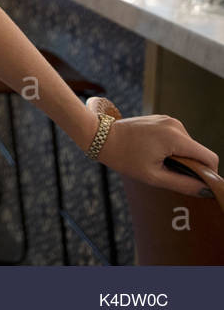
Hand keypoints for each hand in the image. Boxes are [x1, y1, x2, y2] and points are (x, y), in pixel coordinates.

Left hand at [90, 97, 219, 196]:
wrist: (100, 136)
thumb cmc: (123, 157)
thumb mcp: (153, 176)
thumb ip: (182, 184)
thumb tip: (205, 190)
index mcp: (175, 137)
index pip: (209, 157)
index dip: (208, 173)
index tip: (197, 184)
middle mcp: (175, 125)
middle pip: (198, 151)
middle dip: (190, 166)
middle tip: (168, 174)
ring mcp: (168, 120)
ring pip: (188, 145)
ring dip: (179, 157)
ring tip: (157, 162)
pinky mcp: (162, 120)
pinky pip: (177, 138)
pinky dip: (172, 148)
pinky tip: (153, 152)